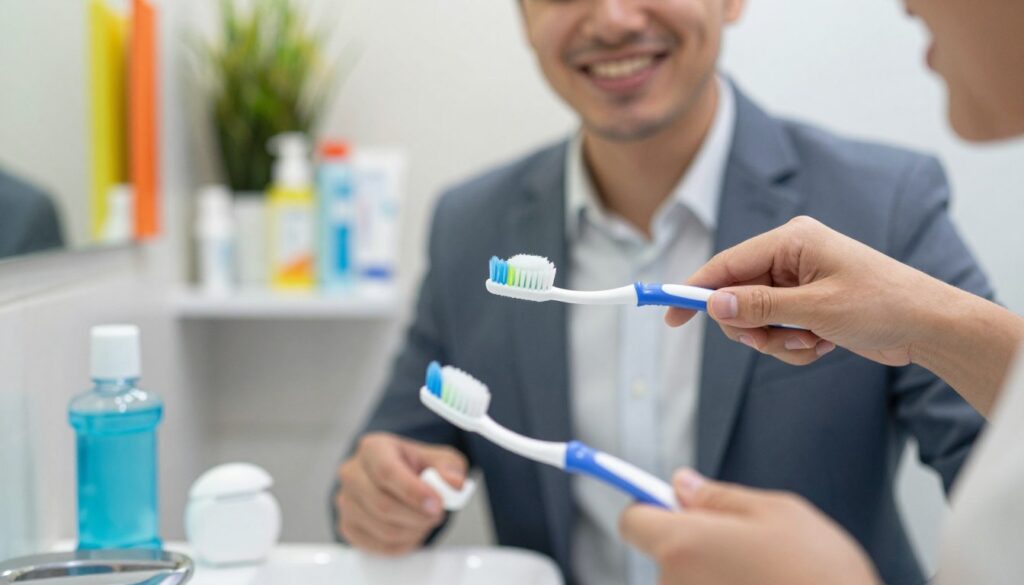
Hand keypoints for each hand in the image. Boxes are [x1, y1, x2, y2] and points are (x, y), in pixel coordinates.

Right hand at [335, 432, 466, 554]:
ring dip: (413, 530)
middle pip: (382, 504)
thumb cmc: (417, 467)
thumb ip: (450, 469)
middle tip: (437, 513)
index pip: (386, 471)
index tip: (436, 503)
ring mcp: (346, 501)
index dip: (413, 491)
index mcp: (373, 448)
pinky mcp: (348, 526)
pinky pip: (378, 545)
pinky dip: (403, 543)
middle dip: (417, 515)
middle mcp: (352, 472)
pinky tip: (412, 529)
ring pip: (382, 528)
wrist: (400, 481)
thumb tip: (454, 484)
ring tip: (425, 519)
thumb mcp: (441, 460)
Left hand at [619, 469, 878, 584]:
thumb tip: (681, 484)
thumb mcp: (777, 512)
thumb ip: (719, 497)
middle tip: (745, 544)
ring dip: (714, 575)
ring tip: (766, 577)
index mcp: (683, 545)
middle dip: (694, 543)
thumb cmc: (820, 575)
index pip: (632, 521)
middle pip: (665, 555)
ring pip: (689, 581)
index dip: (651, 507)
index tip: (668, 502)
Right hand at [666, 216, 1023, 413]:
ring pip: (756, 319)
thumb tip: (714, 305)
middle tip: (775, 341)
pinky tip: (824, 344)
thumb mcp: (816, 309)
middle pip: (737, 296)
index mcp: (791, 241)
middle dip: (752, 328)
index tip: (668, 316)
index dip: (694, 291)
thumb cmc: (883, 305)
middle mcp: (791, 256)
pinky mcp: (808, 303)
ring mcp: (799, 280)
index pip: (726, 264)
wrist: (929, 326)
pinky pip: (778, 330)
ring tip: (812, 343)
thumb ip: (761, 307)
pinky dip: (794, 345)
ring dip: (778, 341)